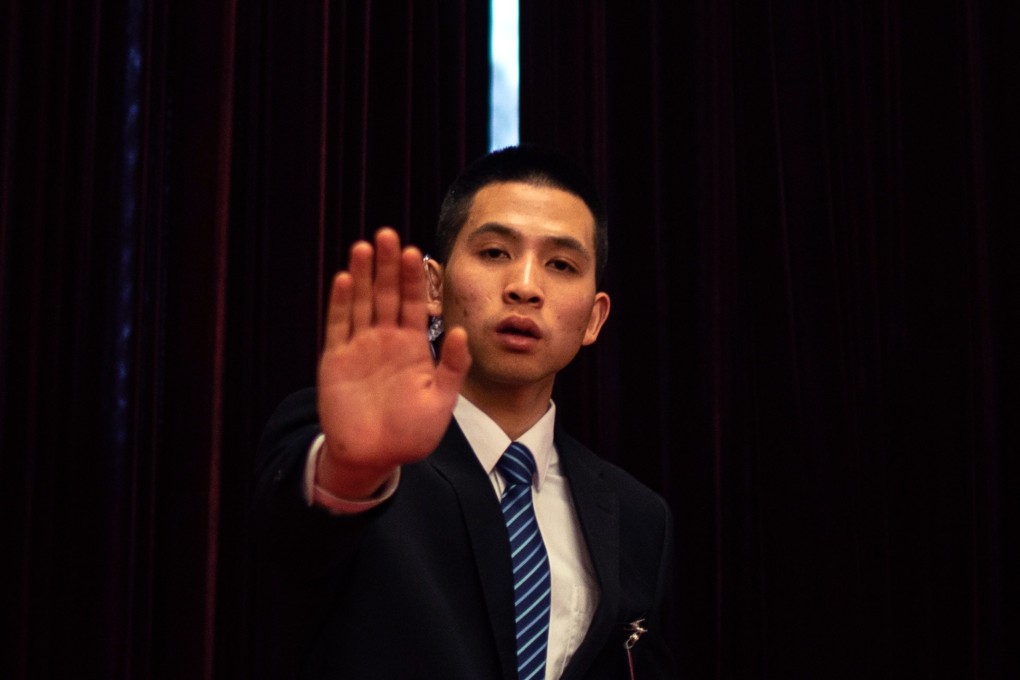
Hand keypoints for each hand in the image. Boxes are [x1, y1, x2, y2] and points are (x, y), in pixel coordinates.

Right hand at [315, 228, 469, 499]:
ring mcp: (359, 347)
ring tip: (365, 246)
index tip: (416, 252)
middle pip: (386, 294)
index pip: (413, 303)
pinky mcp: (336, 360)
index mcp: (411, 346)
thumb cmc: (411, 433)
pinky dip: (342, 303)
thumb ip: (452, 366)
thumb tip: (460, 332)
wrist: (375, 458)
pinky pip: (338, 326)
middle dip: (387, 265)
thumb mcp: (441, 400)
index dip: (413, 278)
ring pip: (361, 302)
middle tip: (388, 234)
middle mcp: (385, 340)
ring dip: (363, 275)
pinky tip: (346, 278)